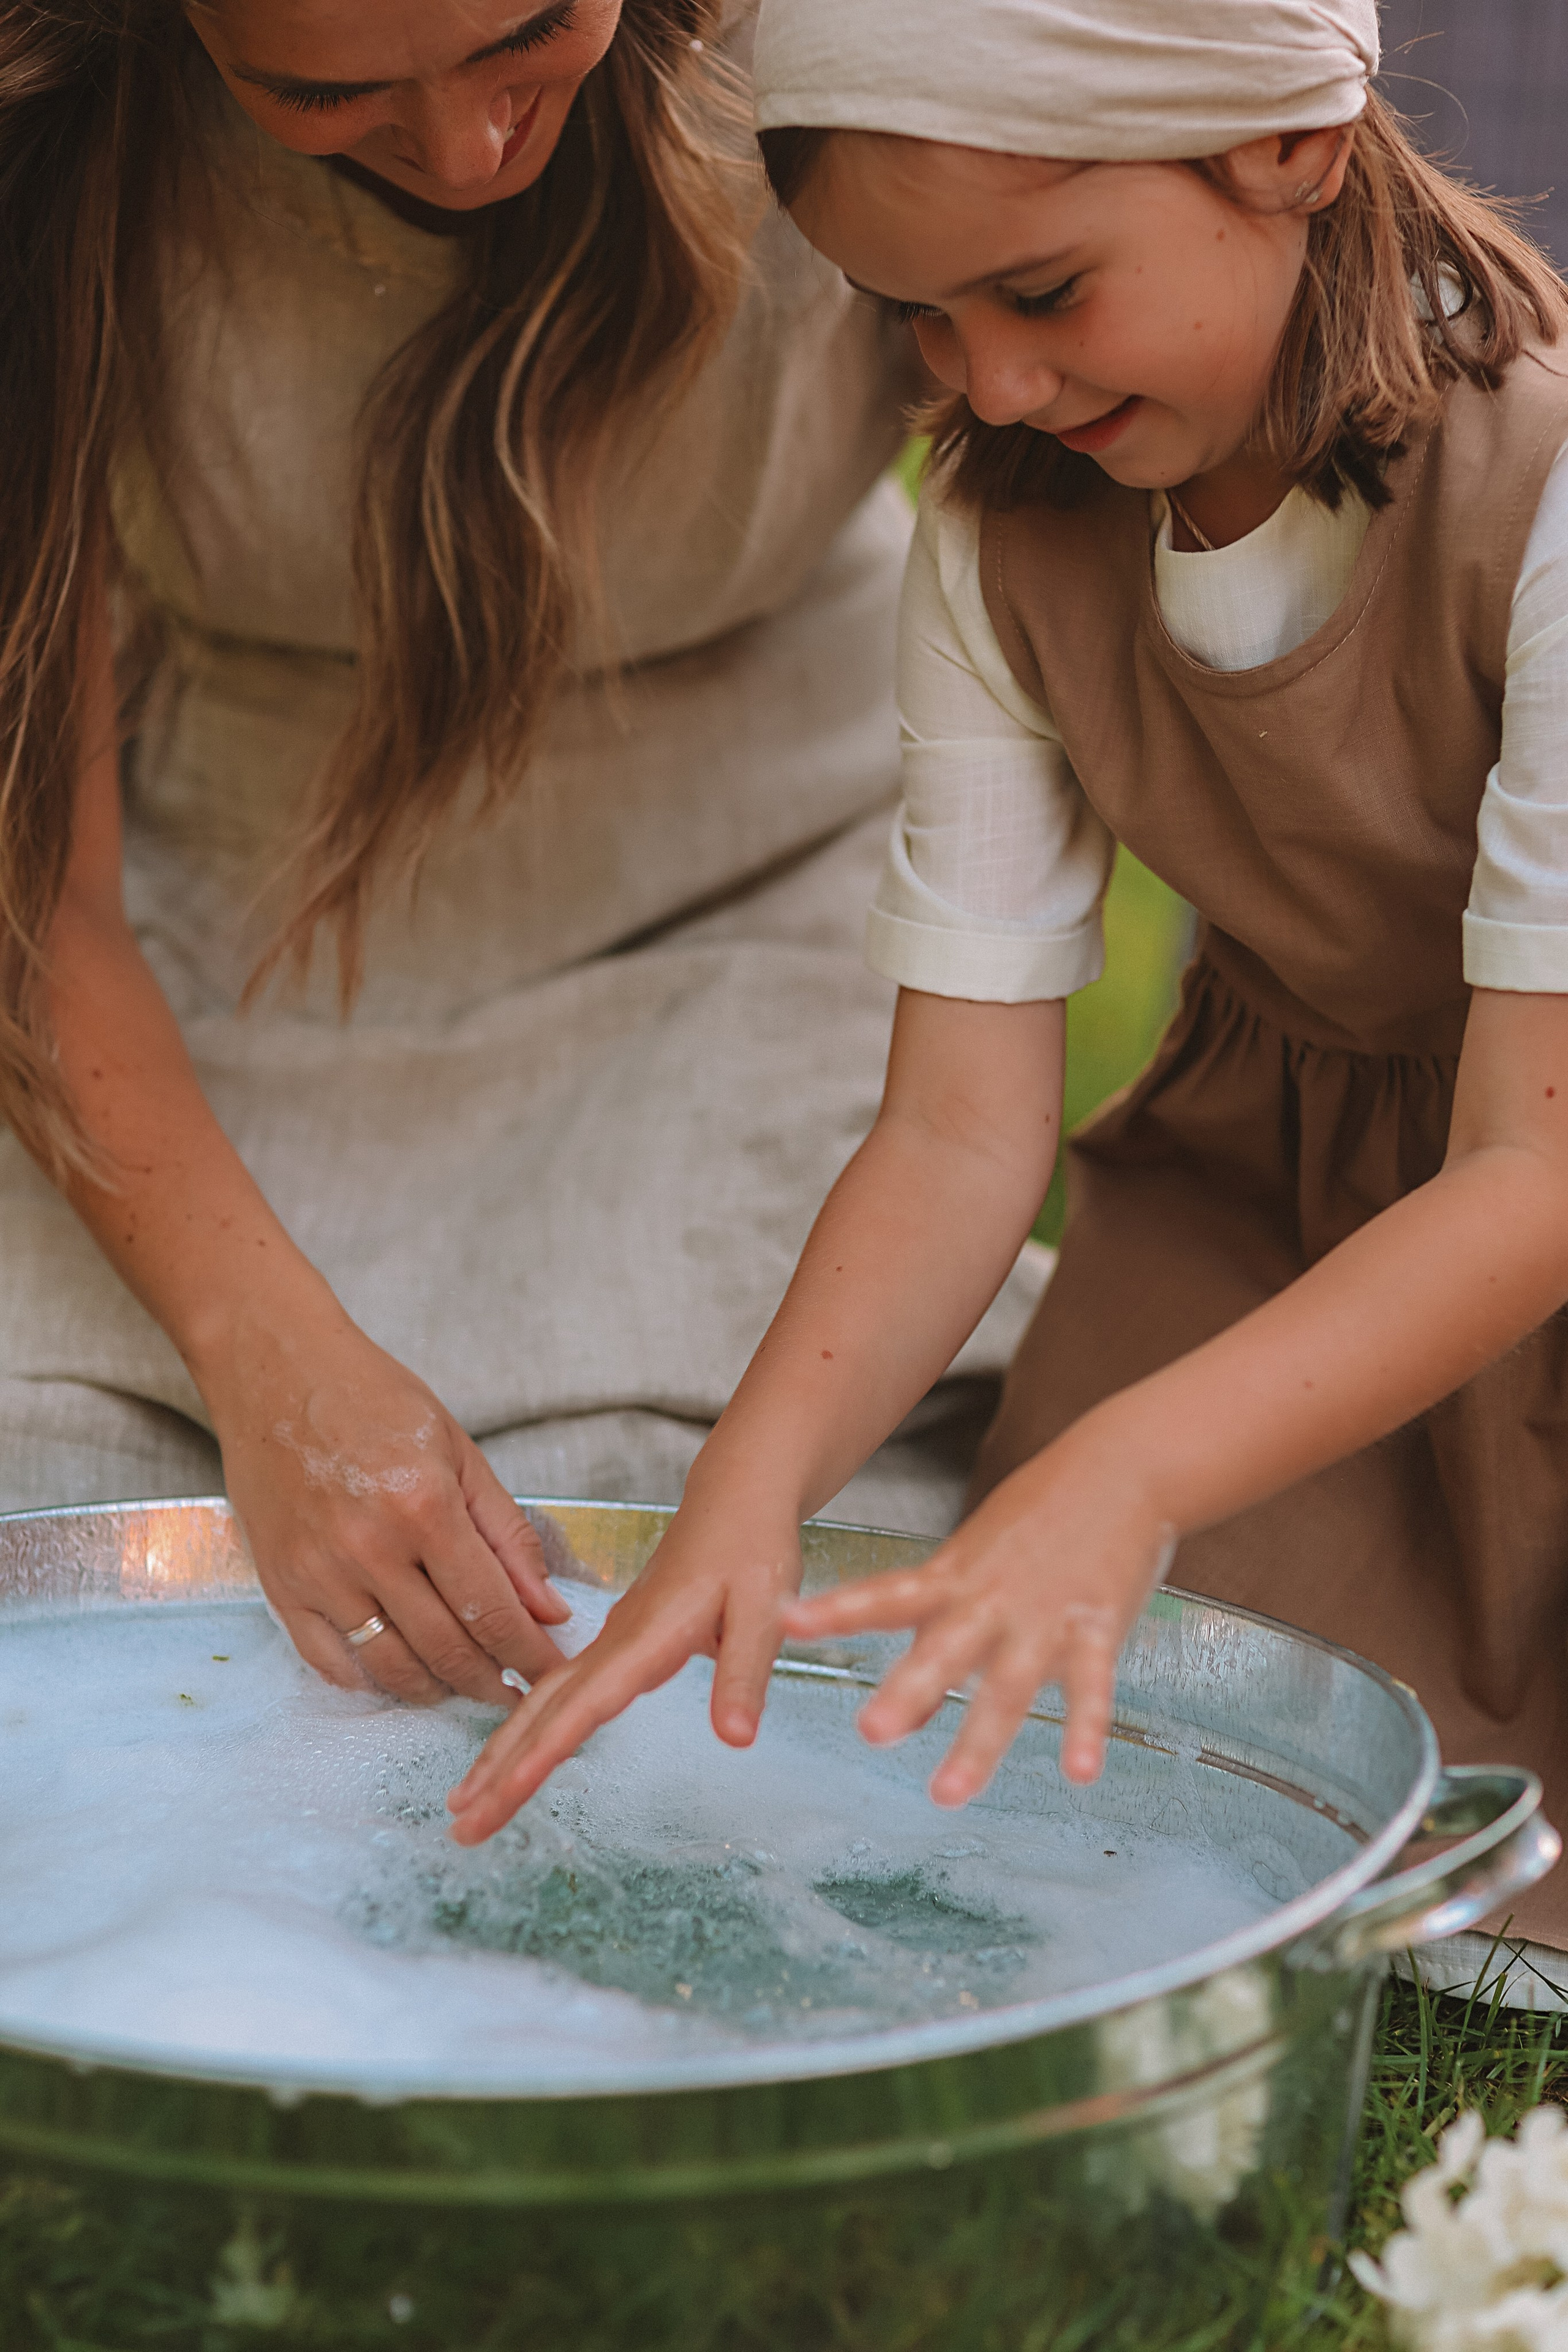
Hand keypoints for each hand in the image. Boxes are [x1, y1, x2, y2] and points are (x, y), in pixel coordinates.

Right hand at [207, 1301, 569, 1706]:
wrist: (275, 1370)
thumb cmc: (373, 1399)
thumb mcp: (459, 1452)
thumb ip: (508, 1534)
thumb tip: (547, 1609)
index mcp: (425, 1508)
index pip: (491, 1611)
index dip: (529, 1655)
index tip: (553, 1676)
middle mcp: (369, 1549)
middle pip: (445, 1650)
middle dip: (490, 1683)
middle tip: (516, 1694)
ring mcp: (318, 1573)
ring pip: (389, 1667)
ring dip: (434, 1691)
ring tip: (462, 1686)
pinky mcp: (279, 1585)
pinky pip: (328, 1661)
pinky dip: (368, 1680)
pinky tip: (396, 1674)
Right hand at [447, 1497, 800, 1842]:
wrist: (735, 1501)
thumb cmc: (751, 1550)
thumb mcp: (766, 1610)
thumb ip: (745, 1674)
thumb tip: (736, 1739)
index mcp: (647, 1637)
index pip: (586, 1706)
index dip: (544, 1754)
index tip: (505, 1796)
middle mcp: (615, 1642)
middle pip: (545, 1713)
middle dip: (500, 1771)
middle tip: (460, 1826)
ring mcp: (609, 1643)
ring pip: (541, 1703)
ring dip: (500, 1754)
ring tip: (464, 1803)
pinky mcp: (614, 1645)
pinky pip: (557, 1693)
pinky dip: (524, 1729)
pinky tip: (509, 1754)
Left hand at [780, 1423, 1175, 1802]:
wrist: (1122, 1465)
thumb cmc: (1042, 1516)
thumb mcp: (975, 1565)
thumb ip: (938, 1632)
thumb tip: (909, 1712)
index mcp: (955, 1578)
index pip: (886, 1594)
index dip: (837, 1609)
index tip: (787, 1622)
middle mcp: (991, 1599)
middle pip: (943, 1648)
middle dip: (907, 1691)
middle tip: (868, 1732)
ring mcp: (1044, 1614)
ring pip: (1008, 1684)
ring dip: (979, 1742)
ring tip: (948, 1793)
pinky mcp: (1098, 1625)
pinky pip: (1092, 1684)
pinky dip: (1084, 1728)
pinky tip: (1079, 1774)